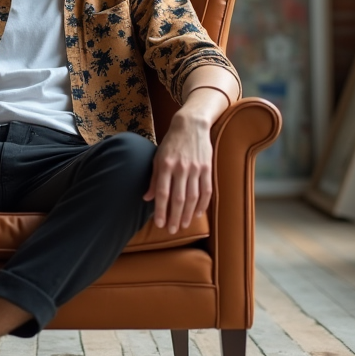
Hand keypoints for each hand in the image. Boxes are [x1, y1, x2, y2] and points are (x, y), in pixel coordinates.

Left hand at [143, 111, 213, 233]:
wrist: (191, 125)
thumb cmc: (171, 143)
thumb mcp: (157, 157)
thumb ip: (154, 179)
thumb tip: (147, 198)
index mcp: (166, 165)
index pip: (163, 193)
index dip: (161, 211)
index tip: (159, 224)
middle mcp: (181, 168)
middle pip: (178, 199)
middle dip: (174, 217)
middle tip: (171, 231)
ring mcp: (195, 168)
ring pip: (193, 197)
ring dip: (188, 214)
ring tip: (183, 226)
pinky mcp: (207, 168)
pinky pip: (206, 190)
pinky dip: (203, 204)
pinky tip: (197, 213)